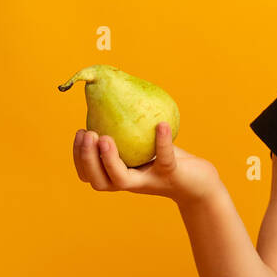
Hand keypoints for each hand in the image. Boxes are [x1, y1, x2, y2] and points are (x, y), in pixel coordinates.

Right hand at [73, 123, 220, 204]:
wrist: (198, 183)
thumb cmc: (166, 159)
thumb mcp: (143, 144)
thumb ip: (126, 129)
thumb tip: (109, 93)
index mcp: (119, 175)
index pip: (89, 174)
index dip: (79, 156)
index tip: (79, 132)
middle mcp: (131, 183)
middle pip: (99, 182)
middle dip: (87, 159)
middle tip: (87, 134)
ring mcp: (150, 181)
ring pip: (121, 180)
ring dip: (109, 160)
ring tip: (106, 138)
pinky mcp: (171, 176)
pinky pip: (164, 160)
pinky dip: (162, 143)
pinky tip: (161, 124)